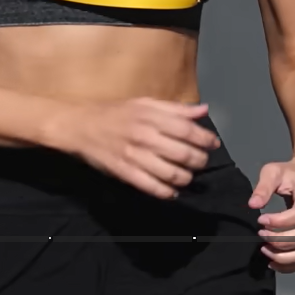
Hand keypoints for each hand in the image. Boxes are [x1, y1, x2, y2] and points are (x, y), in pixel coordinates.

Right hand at [56, 98, 220, 199]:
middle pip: (183, 153)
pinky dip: (167, 192)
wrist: (80, 125)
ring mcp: (134, 156)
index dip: (204, 139)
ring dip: (186, 178)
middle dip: (199, 160)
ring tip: (188, 176)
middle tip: (202, 161)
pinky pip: (152, 187)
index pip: (187, 130)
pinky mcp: (125, 173)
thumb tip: (203, 110)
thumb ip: (174, 108)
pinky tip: (173, 190)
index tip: (213, 143)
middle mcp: (144, 136)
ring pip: (171, 174)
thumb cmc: (114, 112)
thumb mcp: (144, 103)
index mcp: (150, 116)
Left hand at [249, 160, 294, 273]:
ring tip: (264, 251)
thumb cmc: (288, 174)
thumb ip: (263, 187)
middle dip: (281, 240)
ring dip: (286, 257)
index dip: (280, 221)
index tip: (260, 220)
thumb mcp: (273, 172)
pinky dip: (290, 265)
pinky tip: (272, 262)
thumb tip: (252, 205)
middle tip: (260, 234)